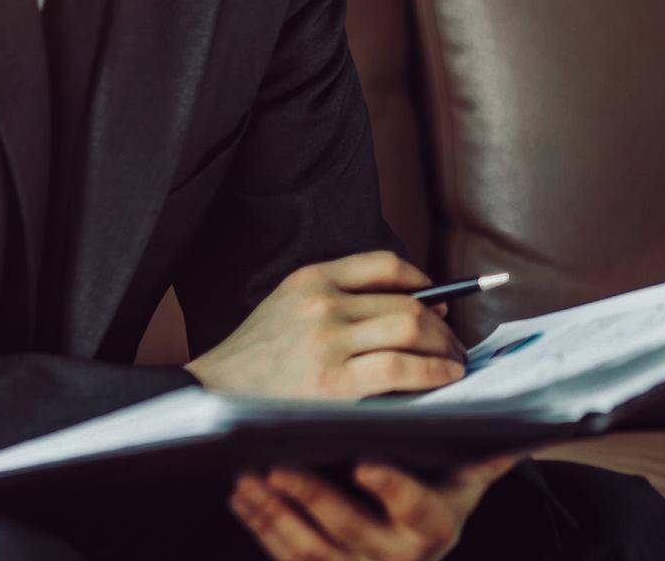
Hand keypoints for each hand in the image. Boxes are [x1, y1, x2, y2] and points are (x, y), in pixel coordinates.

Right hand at [185, 251, 464, 399]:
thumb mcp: (290, 307)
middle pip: (407, 302)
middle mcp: (322, 303)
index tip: (439, 301)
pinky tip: (443, 378)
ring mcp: (327, 342)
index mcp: (311, 278)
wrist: (209, 399)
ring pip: (411, 330)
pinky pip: (400, 368)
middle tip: (454, 343)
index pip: (385, 265)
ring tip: (454, 363)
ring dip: (444, 347)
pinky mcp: (332, 383)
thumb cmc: (258, 358)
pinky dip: (432, 372)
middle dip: (442, 325)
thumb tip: (424, 304)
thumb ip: (343, 298)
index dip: (423, 282)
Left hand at [230, 456, 516, 559]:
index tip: (367, 461)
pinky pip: (287, 556)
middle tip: (282, 463)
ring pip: (310, 549)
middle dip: (313, 498)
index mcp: (435, 526)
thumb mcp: (472, 478)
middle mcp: (397, 558)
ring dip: (277, 513)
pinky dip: (261, 525)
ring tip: (252, 474)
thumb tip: (534, 413)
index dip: (392, 488)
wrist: (416, 550)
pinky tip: (242, 493)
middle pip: (350, 532)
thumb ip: (494, 449)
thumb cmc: (445, 493)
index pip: (416, 510)